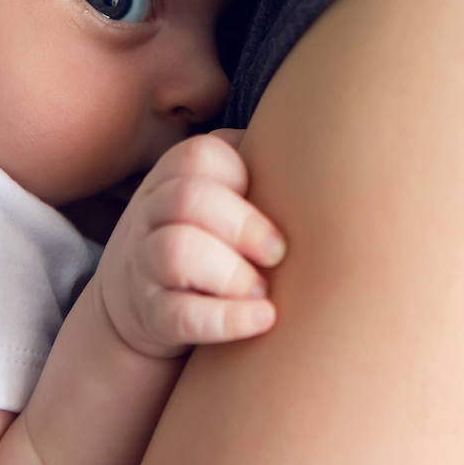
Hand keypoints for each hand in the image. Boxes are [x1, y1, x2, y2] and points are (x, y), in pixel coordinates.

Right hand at [94, 129, 287, 358]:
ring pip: (177, 252)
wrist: (141, 306)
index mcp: (172, 176)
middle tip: (278, 252)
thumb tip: (322, 146)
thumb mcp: (217, 195)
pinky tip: (265, 318)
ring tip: (263, 289)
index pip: (201, 155)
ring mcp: (145, 266)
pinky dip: (227, 318)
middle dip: (244, 225)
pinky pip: (181, 315)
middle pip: (188, 199)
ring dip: (232, 271)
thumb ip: (257, 167)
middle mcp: (151, 215)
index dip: (241, 174)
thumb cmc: (206, 236)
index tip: (274, 201)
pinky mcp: (152, 317)